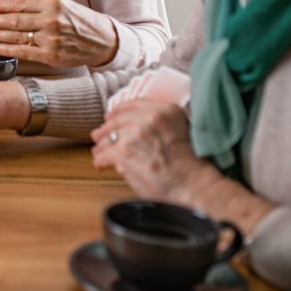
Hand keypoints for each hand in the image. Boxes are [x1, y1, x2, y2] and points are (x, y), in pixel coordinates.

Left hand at [0, 0, 118, 67]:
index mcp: (53, 3)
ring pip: (16, 36)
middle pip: (14, 20)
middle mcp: (51, 20)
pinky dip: (6, 49)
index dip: (1, 5)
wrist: (103, 41)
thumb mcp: (62, 5)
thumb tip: (11, 9)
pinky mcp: (50, 55)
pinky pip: (23, 52)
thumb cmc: (81, 21)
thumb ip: (39, 7)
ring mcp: (50, 39)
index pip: (20, 3)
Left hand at [91, 99, 211, 202]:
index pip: (132, 104)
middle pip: (116, 121)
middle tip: (98, 135)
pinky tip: (100, 164)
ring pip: (108, 138)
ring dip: (101, 146)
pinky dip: (100, 160)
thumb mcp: (181, 129)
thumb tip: (136, 123)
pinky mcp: (123, 153)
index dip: (118, 111)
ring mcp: (134, 135)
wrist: (193, 186)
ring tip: (98, 152)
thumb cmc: (190, 165)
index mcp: (165, 110)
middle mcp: (148, 118)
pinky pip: (104, 155)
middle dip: (105, 130)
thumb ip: (160, 122)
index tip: (110, 116)